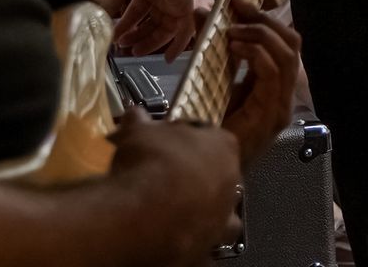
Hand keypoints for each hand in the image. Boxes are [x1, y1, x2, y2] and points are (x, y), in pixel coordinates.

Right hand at [104, 0, 198, 59]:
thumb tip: (98, 22)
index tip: (117, 40)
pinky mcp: (184, 2)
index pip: (138, 10)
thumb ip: (110, 5)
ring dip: (151, 41)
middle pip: (153, 20)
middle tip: (125, 47)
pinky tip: (169, 58)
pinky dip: (179, 44)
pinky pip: (186, 28)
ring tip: (135, 51)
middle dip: (139, 36)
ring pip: (166, 26)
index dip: (128, 26)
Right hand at [109, 108, 245, 260]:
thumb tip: (136, 114)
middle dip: (204, 178)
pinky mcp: (206, 253)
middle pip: (223, 178)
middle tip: (175, 179)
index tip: (172, 144)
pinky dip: (194, 247)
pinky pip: (205, 252)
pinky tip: (175, 242)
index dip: (191, 140)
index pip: (214, 137)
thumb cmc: (148, 165)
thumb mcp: (138, 132)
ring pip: (226, 220)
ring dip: (209, 217)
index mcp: (222, 147)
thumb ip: (141, 123)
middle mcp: (231, 185)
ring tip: (182, 215)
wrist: (141, 216)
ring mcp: (222, 222)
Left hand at [218, 0, 303, 162]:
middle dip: (264, 18)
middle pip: (292, 41)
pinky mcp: (271, 113)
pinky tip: (234, 47)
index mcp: (274, 84)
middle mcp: (284, 93)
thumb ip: (218, 51)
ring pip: (288, 53)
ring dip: (260, 33)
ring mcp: (281, 104)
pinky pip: (273, 72)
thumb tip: (204, 14)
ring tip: (233, 30)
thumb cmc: (207, 128)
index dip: (264, 16)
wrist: (201, 168)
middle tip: (238, 6)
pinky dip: (256, 52)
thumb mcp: (216, 80)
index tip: (238, 1)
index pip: (285, 41)